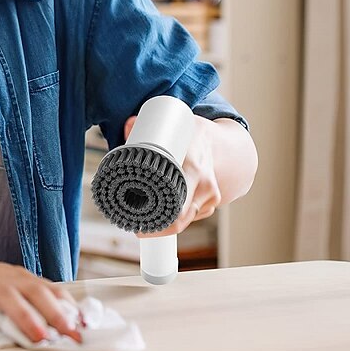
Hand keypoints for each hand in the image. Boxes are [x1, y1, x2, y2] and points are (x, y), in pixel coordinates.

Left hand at [123, 114, 221, 238]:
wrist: (221, 143)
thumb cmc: (193, 135)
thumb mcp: (174, 128)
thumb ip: (146, 127)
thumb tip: (128, 123)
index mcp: (193, 169)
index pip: (176, 206)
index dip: (156, 220)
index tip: (137, 224)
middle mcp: (205, 186)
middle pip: (178, 221)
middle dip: (156, 227)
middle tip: (135, 226)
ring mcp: (211, 196)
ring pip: (184, 221)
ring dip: (165, 223)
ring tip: (144, 221)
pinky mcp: (212, 203)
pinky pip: (191, 217)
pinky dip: (176, 219)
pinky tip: (162, 216)